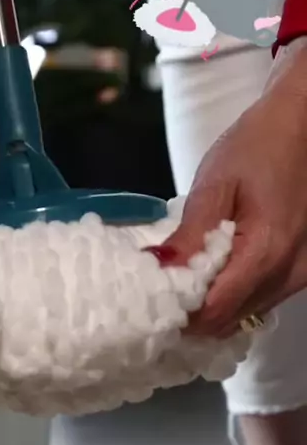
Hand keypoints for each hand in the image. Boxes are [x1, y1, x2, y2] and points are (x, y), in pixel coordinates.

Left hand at [152, 39, 306, 337]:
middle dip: (193, 314)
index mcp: (266, 254)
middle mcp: (289, 276)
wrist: (305, 124)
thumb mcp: (215, 185)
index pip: (215, 312)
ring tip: (184, 280)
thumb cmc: (259, 145)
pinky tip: (214, 274)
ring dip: (212, 306)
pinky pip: (260, 299)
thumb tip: (157, 273)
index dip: (180, 314)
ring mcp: (299, 277)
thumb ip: (190, 237)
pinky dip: (232, 295)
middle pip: (230, 320)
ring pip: (246, 314)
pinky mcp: (301, 272)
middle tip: (161, 293)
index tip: (152, 303)